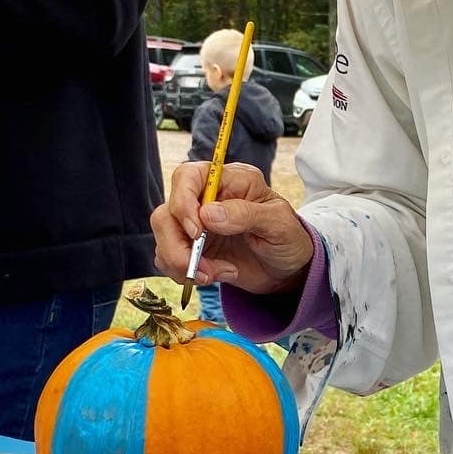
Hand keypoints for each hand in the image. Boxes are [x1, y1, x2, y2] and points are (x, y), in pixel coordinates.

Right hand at [151, 162, 315, 296]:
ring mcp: (196, 226)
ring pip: (163, 238)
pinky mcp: (192, 250)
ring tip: (213, 275)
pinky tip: (214, 276)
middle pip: (167, 212)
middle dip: (176, 244)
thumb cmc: (289, 239)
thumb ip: (245, 214)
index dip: (182, 201)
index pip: (188, 177)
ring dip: (181, 262)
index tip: (196, 231)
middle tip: (197, 266)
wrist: (289, 271)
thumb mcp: (278, 224)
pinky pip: (168, 260)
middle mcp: (206, 200)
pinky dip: (185, 273)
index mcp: (229, 181)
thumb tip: (207, 214)